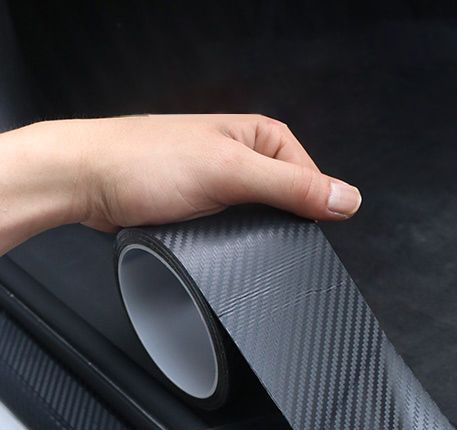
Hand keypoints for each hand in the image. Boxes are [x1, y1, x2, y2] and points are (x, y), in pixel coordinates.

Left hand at [0, 114, 360, 253]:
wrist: (85, 182)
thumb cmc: (143, 163)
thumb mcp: (230, 173)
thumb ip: (291, 187)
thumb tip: (347, 199)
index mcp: (260, 136)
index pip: (313, 178)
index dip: (311, 206)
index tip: (300, 227)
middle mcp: (245, 156)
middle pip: (290, 202)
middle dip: (279, 223)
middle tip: (255, 229)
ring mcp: (224, 183)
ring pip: (263, 219)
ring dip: (253, 233)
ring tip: (230, 232)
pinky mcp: (206, 207)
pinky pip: (237, 229)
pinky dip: (234, 240)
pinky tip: (219, 241)